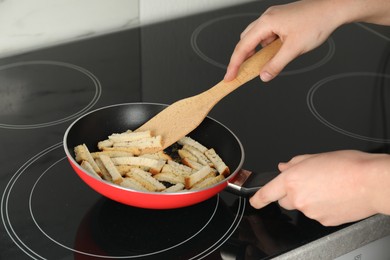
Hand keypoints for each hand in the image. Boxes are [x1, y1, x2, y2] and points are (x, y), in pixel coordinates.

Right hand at [224, 0, 342, 81]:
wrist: (334, 8)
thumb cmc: (317, 21)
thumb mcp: (294, 49)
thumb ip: (276, 64)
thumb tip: (263, 75)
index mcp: (266, 23)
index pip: (243, 46)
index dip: (234, 64)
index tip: (229, 76)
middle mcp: (267, 18)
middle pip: (245, 40)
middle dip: (241, 58)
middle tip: (240, 73)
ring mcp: (274, 18)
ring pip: (256, 38)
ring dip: (255, 53)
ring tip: (261, 66)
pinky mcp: (281, 20)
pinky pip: (267, 36)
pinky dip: (266, 47)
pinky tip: (275, 54)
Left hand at [249, 150, 389, 225]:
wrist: (371, 183)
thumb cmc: (348, 166)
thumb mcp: (315, 157)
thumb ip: (295, 163)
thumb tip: (284, 166)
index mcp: (292, 180)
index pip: (267, 193)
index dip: (258, 198)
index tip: (255, 201)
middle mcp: (298, 198)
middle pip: (285, 201)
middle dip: (290, 194)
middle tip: (308, 184)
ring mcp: (310, 212)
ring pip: (303, 207)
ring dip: (309, 199)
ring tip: (327, 188)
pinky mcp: (323, 221)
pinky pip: (317, 214)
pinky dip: (322, 207)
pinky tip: (334, 197)